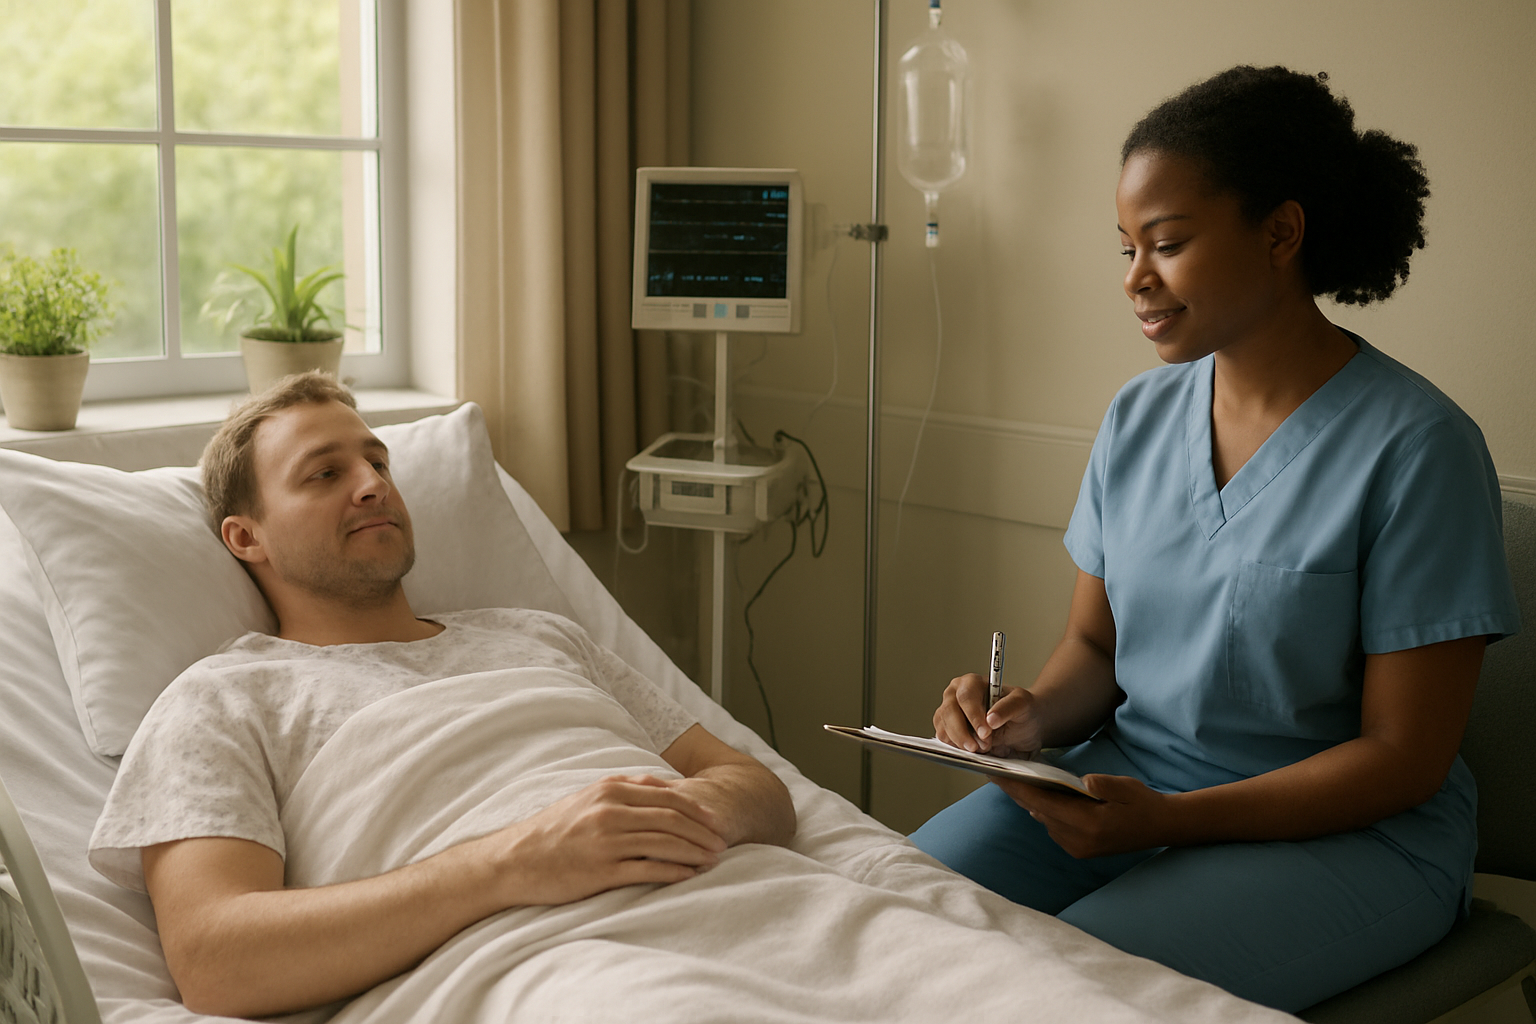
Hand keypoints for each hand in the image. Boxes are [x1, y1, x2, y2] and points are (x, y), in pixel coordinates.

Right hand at [487, 775, 727, 905]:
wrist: (515, 860)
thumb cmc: (554, 830)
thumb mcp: (588, 799)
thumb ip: (625, 790)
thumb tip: (664, 787)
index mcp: (609, 790)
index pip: (666, 795)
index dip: (696, 808)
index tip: (715, 821)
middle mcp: (610, 812)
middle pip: (671, 818)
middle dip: (702, 831)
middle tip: (722, 842)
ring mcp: (606, 841)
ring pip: (664, 843)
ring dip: (694, 852)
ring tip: (713, 860)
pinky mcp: (601, 870)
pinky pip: (647, 870)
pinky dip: (674, 872)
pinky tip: (690, 875)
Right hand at [933, 672, 1044, 756]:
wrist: (1024, 725)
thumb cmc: (1021, 709)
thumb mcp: (1023, 704)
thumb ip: (1008, 708)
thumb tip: (990, 719)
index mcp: (972, 683)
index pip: (966, 697)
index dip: (974, 715)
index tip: (986, 732)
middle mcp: (956, 694)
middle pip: (949, 712)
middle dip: (965, 733)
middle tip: (983, 746)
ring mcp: (949, 712)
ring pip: (944, 727)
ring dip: (961, 742)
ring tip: (983, 747)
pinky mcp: (947, 728)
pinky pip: (943, 738)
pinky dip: (957, 747)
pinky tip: (973, 747)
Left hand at [992, 773, 1166, 858]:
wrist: (1161, 827)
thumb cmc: (1142, 803)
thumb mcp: (1125, 786)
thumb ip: (1101, 784)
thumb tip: (1078, 783)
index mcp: (1090, 824)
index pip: (1045, 804)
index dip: (1020, 789)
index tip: (1000, 776)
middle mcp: (1080, 840)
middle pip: (1040, 813)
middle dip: (1020, 794)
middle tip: (997, 775)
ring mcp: (1079, 848)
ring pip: (1045, 821)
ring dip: (1031, 803)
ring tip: (1013, 782)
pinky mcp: (1080, 850)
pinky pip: (1055, 829)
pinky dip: (1046, 813)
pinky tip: (1038, 797)